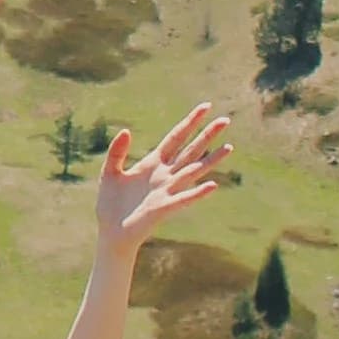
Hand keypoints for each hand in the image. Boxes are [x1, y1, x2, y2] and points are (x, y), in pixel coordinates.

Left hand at [96, 101, 233, 251]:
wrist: (111, 232)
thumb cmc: (110, 204)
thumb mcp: (109, 172)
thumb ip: (116, 151)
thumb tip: (126, 130)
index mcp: (152, 163)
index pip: (176, 138)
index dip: (190, 122)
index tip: (205, 107)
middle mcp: (165, 175)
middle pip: (190, 150)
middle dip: (207, 135)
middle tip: (225, 120)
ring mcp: (167, 191)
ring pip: (193, 171)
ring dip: (211, 160)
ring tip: (229, 147)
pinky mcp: (163, 208)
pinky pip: (183, 198)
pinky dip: (197, 193)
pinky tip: (212, 185)